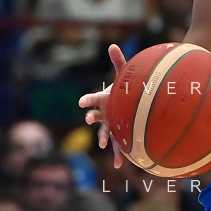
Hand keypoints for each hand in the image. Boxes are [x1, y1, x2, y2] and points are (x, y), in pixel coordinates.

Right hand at [79, 43, 125, 168]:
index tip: (81, 101)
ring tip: (101, 144)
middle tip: (88, 119)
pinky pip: (118, 146)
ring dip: (102, 138)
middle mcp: (104, 114)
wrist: (129, 104)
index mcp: (104, 100)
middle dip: (91, 117)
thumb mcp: (124, 75)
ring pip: (104, 133)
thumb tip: (113, 45)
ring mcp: (110, 126)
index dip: (87, 100)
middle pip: (95, 116)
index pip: (93, 99)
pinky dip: (119, 156)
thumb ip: (118, 62)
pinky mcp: (119, 135)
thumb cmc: (124, 90)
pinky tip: (120, 166)